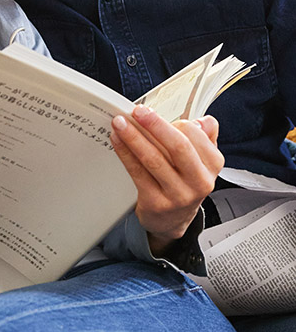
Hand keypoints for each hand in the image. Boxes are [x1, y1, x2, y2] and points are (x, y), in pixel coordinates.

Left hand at [110, 105, 223, 254]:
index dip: (175, 122)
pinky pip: (138, 173)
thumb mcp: (202, 161)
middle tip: (138, 112)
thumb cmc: (184, 183)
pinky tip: (117, 141)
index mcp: (213, 165)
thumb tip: (203, 121)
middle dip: (155, 125)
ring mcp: (178, 195)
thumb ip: (205, 138)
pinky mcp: (157, 203)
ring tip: (120, 123)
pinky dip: (125, 154)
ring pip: (154, 159)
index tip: (156, 113)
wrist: (173, 220)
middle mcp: (199, 181)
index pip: (196, 136)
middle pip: (178, 147)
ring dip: (134, 137)